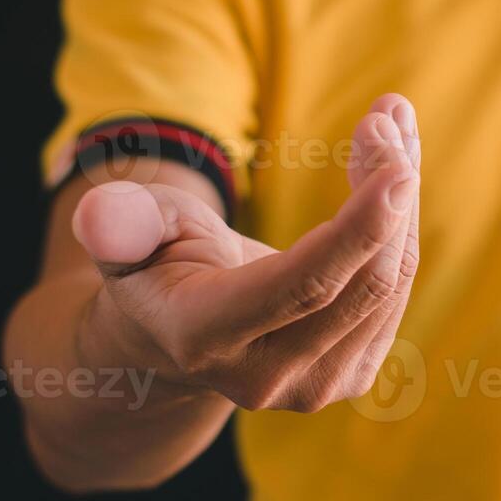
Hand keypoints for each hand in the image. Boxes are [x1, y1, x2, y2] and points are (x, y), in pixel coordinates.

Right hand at [70, 94, 420, 412]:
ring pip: (389, 281)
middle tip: (386, 114)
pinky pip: (395, 290)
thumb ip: (121, 223)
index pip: (304, 286)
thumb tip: (99, 216)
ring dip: (401, 197)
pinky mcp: (352, 374)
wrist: (174, 337)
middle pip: (361, 282)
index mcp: (206, 338)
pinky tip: (392, 170)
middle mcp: (268, 378)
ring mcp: (315, 386)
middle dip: (386, 190)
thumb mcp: (126, 234)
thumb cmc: (152, 264)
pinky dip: (401, 223)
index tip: (400, 168)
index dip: (357, 229)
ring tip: (389, 125)